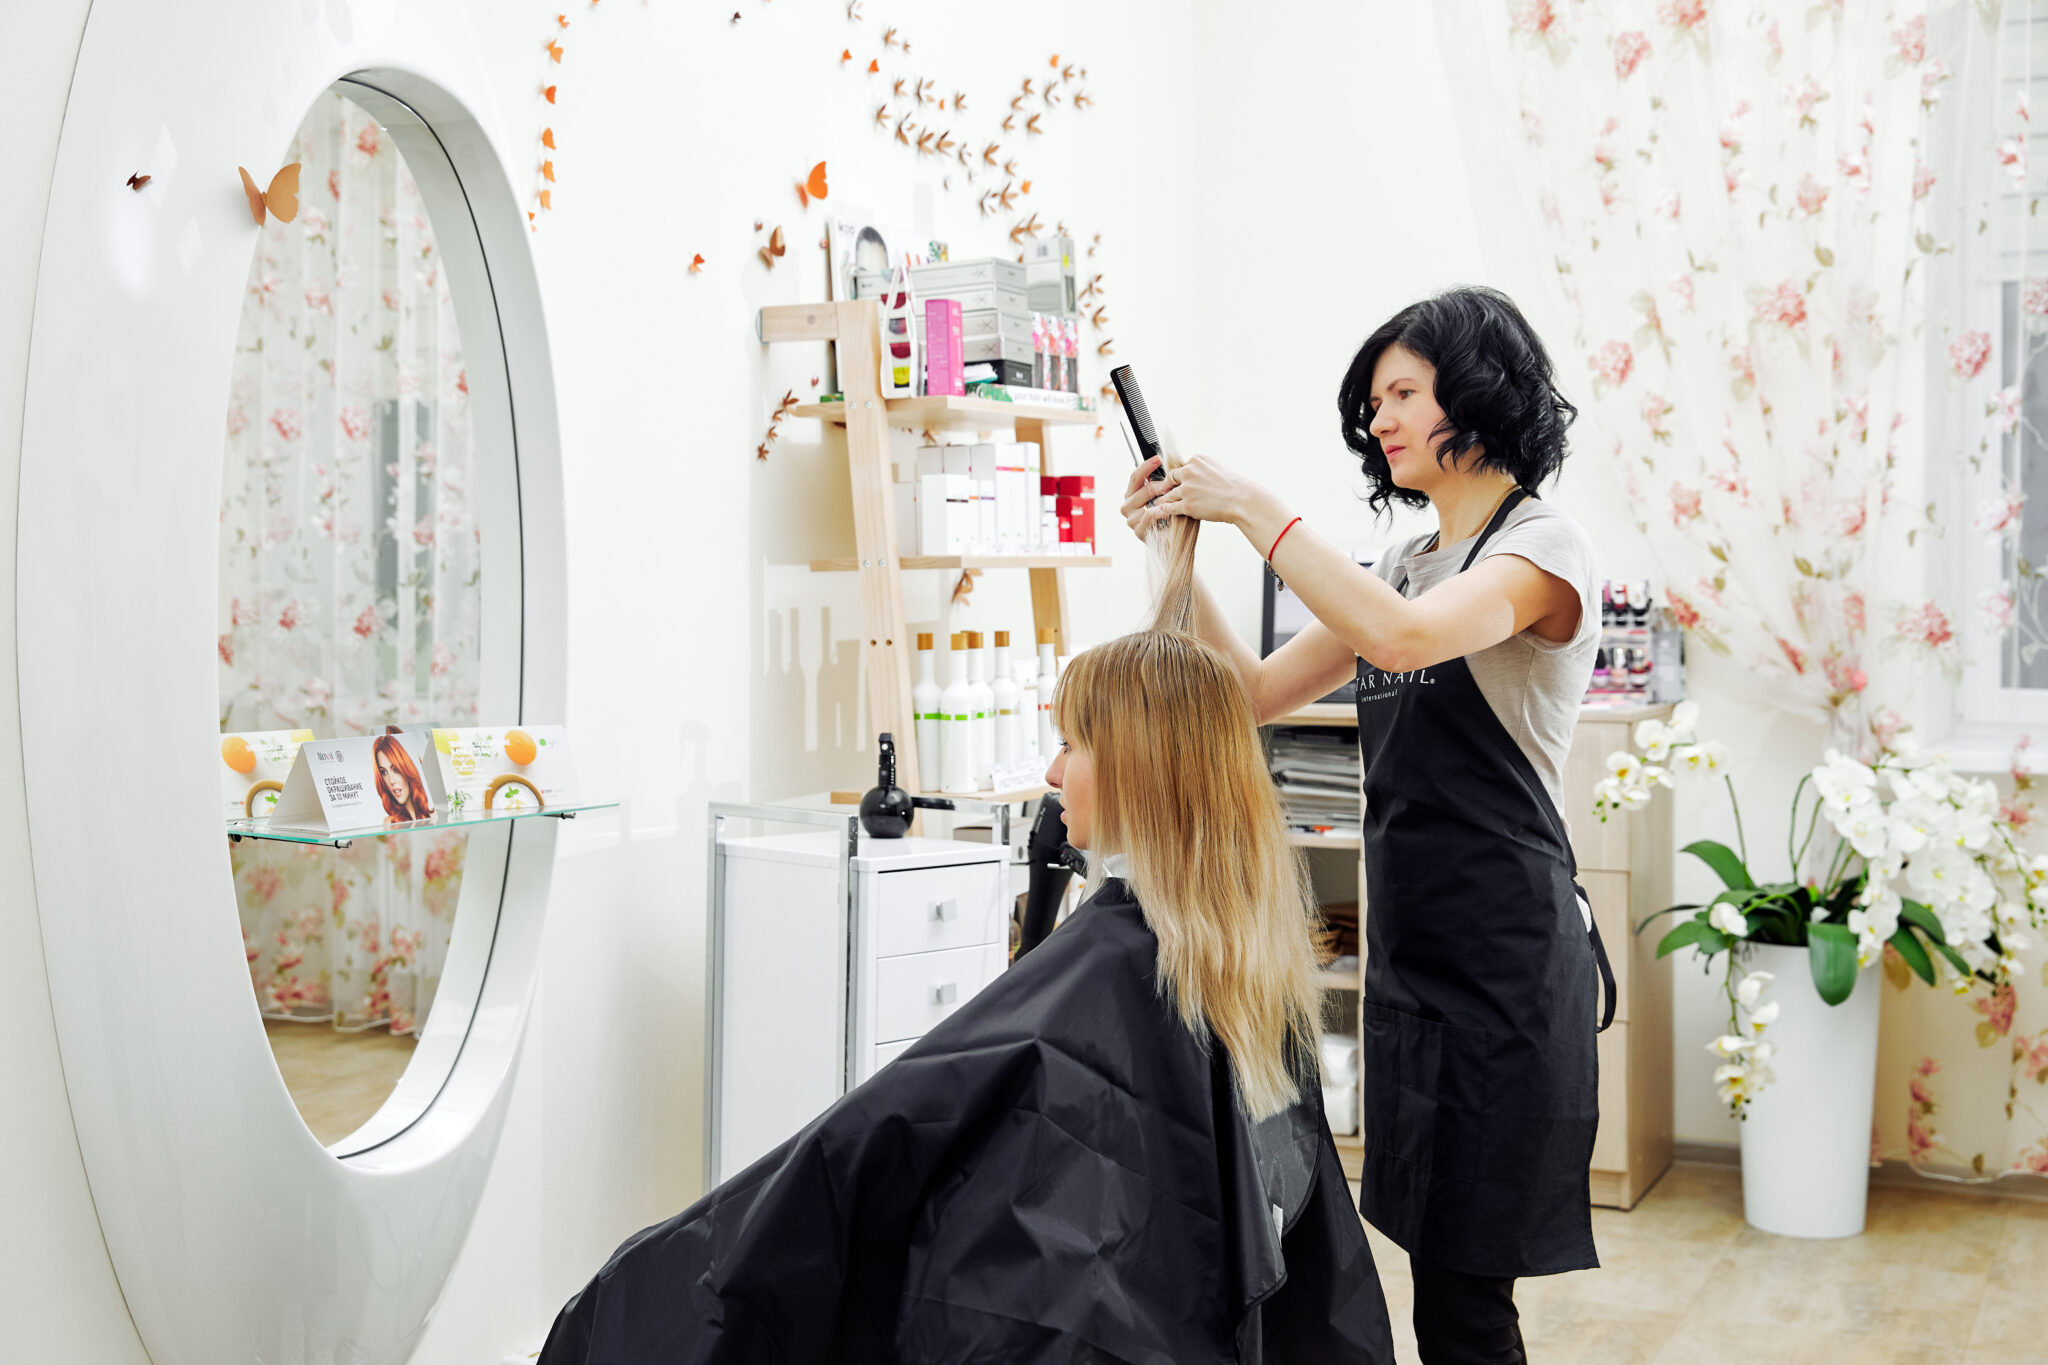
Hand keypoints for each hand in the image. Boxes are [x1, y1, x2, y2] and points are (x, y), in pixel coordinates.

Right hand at [1119, 456, 1169, 539]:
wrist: (1174, 542)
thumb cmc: (1171, 517)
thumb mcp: (1167, 496)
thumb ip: (1163, 483)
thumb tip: (1170, 466)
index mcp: (1132, 495)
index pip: (1135, 477)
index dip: (1146, 466)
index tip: (1158, 458)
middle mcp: (1128, 506)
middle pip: (1140, 488)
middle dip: (1159, 484)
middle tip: (1173, 482)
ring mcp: (1131, 520)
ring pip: (1143, 501)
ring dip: (1160, 498)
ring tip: (1173, 497)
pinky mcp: (1138, 532)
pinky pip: (1147, 516)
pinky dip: (1159, 512)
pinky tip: (1167, 510)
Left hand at [1148, 454, 1270, 528]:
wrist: (1243, 500)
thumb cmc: (1235, 486)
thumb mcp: (1218, 468)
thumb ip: (1204, 470)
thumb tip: (1196, 474)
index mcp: (1197, 460)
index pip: (1181, 467)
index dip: (1179, 477)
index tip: (1175, 483)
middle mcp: (1189, 471)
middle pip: (1171, 478)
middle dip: (1168, 486)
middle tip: (1163, 492)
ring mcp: (1187, 489)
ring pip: (1169, 494)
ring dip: (1164, 500)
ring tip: (1159, 503)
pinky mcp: (1187, 505)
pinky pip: (1170, 508)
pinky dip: (1165, 510)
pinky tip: (1162, 512)